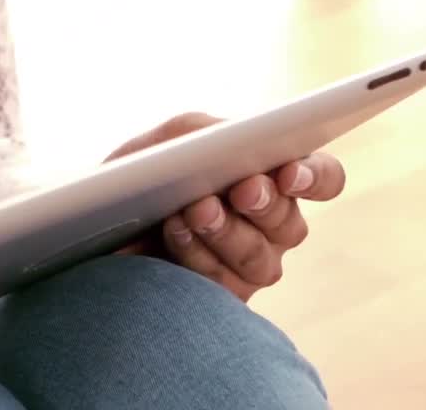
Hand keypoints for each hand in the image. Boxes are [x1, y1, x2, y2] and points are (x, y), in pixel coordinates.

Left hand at [107, 113, 345, 301]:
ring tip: (195, 210)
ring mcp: (250, 264)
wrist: (101, 217)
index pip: (323, 179)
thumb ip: (208, 130)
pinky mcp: (220, 296)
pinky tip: (174, 231)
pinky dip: (197, 255)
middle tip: (241, 189)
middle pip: (291, 223)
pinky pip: (223, 285)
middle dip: (265, 204)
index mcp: (275, 178)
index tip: (290, 173)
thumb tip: (233, 139)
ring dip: (226, 232)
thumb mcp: (172, 138)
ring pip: (260, 260)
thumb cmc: (146, 170)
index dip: (315, 177)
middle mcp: (273, 225)